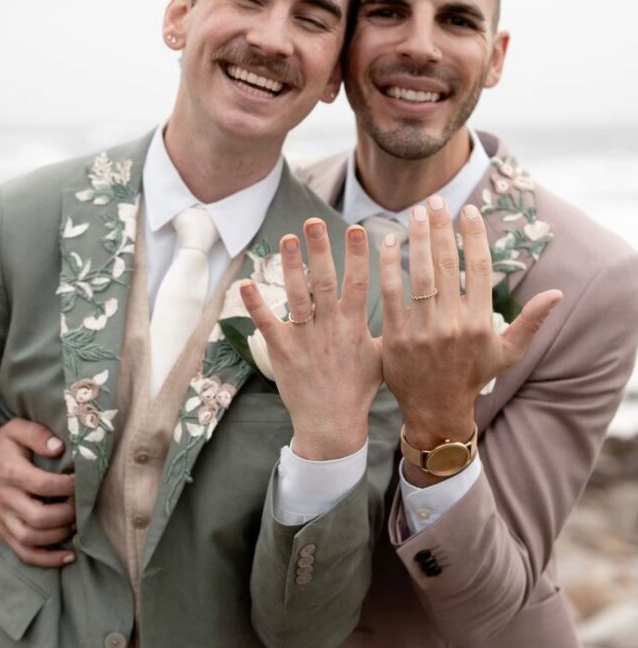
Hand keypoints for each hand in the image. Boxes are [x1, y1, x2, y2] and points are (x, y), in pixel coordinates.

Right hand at [0, 419, 76, 566]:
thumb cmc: (2, 444)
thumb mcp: (16, 428)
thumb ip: (38, 434)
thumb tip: (59, 448)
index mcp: (11, 473)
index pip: (43, 485)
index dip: (67, 485)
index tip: (82, 479)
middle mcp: (6, 499)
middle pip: (38, 517)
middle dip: (66, 513)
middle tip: (81, 503)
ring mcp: (3, 518)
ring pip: (30, 539)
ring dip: (59, 535)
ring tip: (76, 523)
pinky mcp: (3, 530)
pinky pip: (23, 553)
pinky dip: (46, 559)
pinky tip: (68, 556)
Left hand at [240, 219, 382, 459]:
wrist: (332, 426)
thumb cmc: (357, 391)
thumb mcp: (380, 357)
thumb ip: (385, 328)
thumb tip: (401, 304)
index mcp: (355, 326)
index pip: (359, 282)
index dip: (357, 255)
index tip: (356, 228)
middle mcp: (330, 328)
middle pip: (324, 281)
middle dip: (319, 249)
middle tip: (313, 221)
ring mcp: (305, 338)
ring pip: (297, 295)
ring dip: (290, 266)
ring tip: (286, 238)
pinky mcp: (283, 351)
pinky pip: (268, 323)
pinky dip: (256, 303)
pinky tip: (245, 282)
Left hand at [381, 196, 560, 469]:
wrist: (436, 410)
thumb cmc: (473, 376)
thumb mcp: (507, 352)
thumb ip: (530, 321)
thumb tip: (557, 293)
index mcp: (480, 323)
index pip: (479, 268)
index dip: (473, 236)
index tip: (468, 211)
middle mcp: (453, 325)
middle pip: (446, 264)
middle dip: (440, 228)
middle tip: (435, 200)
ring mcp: (422, 331)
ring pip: (419, 274)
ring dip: (416, 239)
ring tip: (415, 212)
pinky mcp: (396, 337)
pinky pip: (392, 294)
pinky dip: (388, 265)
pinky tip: (387, 241)